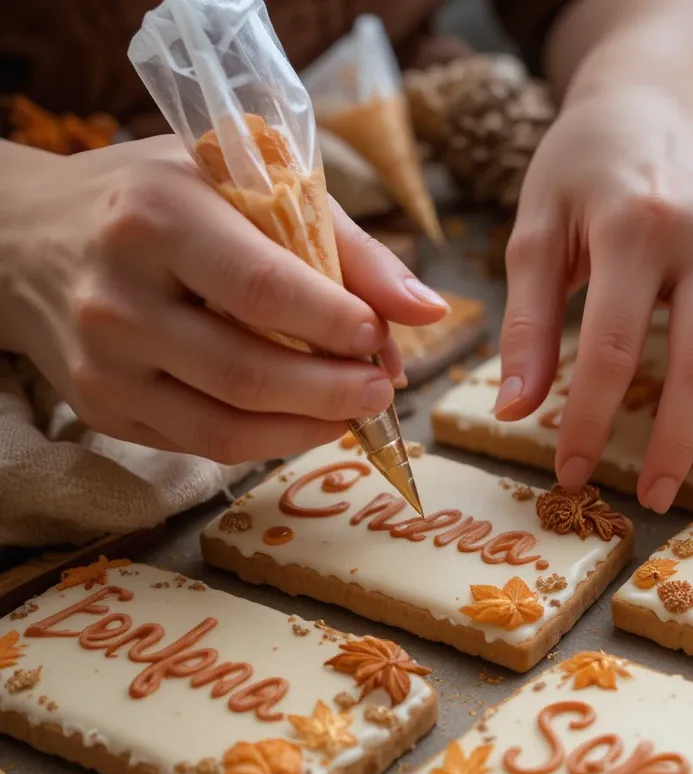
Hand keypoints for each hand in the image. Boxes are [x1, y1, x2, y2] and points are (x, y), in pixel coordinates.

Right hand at [0, 136, 448, 462]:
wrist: (30, 238)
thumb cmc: (158, 201)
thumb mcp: (245, 186)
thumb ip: (346, 246)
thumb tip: (430, 310)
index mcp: (156, 217)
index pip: (263, 289)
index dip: (336, 324)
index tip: (381, 336)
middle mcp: (118, 296)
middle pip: (248, 373)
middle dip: (334, 392)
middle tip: (383, 389)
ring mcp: (104, 364)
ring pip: (226, 427)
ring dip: (310, 428)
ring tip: (355, 409)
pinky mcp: (102, 409)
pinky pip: (201, 445)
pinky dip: (269, 441)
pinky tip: (303, 420)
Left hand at [494, 85, 692, 511]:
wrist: (655, 106)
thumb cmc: (584, 169)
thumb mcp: (536, 229)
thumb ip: (527, 321)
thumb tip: (515, 411)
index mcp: (637, 226)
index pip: (611, 349)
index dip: (590, 422)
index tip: (571, 473)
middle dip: (674, 443)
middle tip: (651, 499)